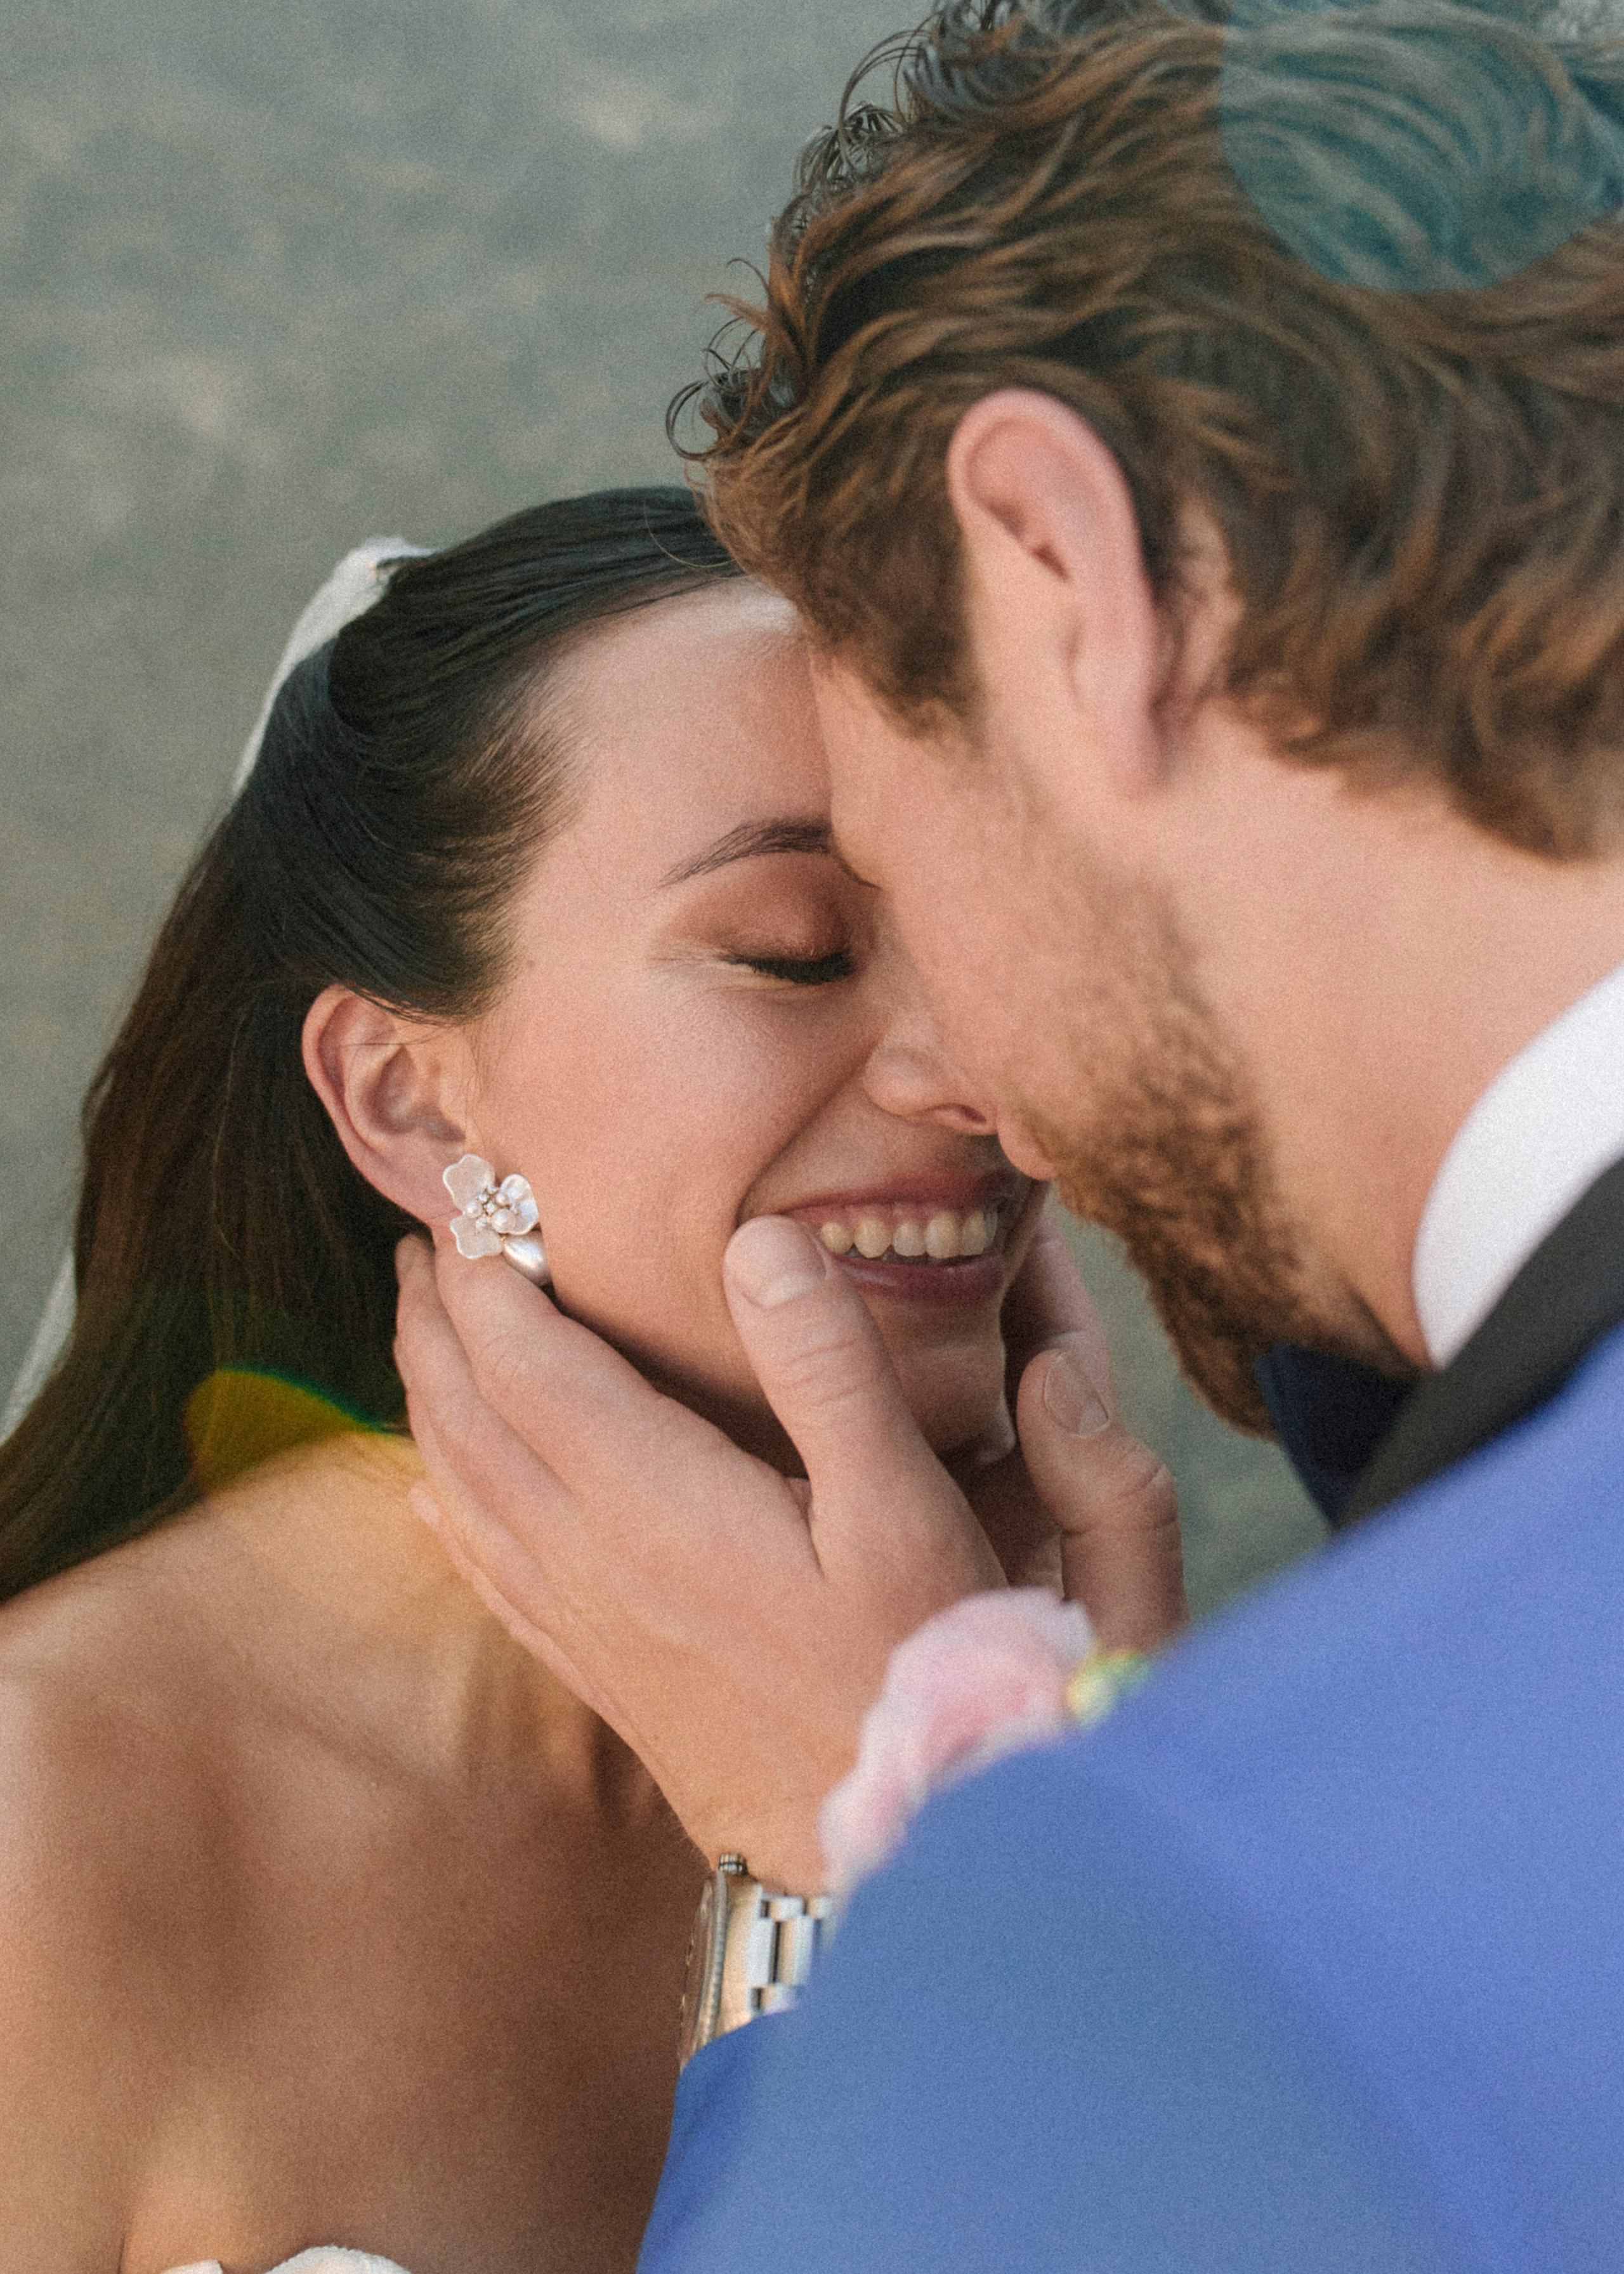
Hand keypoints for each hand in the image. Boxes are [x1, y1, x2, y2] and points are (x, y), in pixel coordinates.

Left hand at [394, 1210, 1183, 1889]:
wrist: (901, 1847)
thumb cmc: (919, 1669)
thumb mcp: (902, 1506)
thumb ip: (828, 1368)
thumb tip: (756, 1238)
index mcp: (653, 1503)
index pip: (525, 1360)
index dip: (484, 1271)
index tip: (472, 1196)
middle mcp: (593, 1560)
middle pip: (470, 1416)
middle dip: (434, 1318)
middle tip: (423, 1237)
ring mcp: (589, 1625)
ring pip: (463, 1489)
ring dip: (430, 1398)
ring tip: (421, 1334)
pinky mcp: (604, 1676)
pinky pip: (489, 1575)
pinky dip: (447, 1510)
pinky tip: (432, 1498)